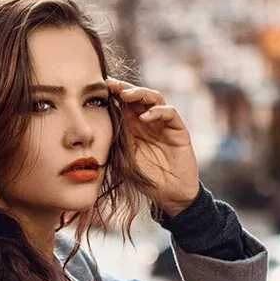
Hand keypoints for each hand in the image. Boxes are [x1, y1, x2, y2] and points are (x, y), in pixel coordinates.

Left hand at [107, 78, 198, 214]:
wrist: (170, 195)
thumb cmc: (146, 178)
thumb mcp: (126, 157)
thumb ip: (119, 137)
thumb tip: (101, 118)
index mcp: (134, 126)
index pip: (124, 103)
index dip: (114, 94)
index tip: (100, 87)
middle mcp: (150, 121)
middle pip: (138, 96)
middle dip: (124, 88)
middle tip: (111, 85)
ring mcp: (165, 124)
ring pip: (155, 98)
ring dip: (140, 94)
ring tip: (125, 96)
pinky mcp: (178, 130)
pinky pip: (170, 113)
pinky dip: (157, 112)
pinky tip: (144, 117)